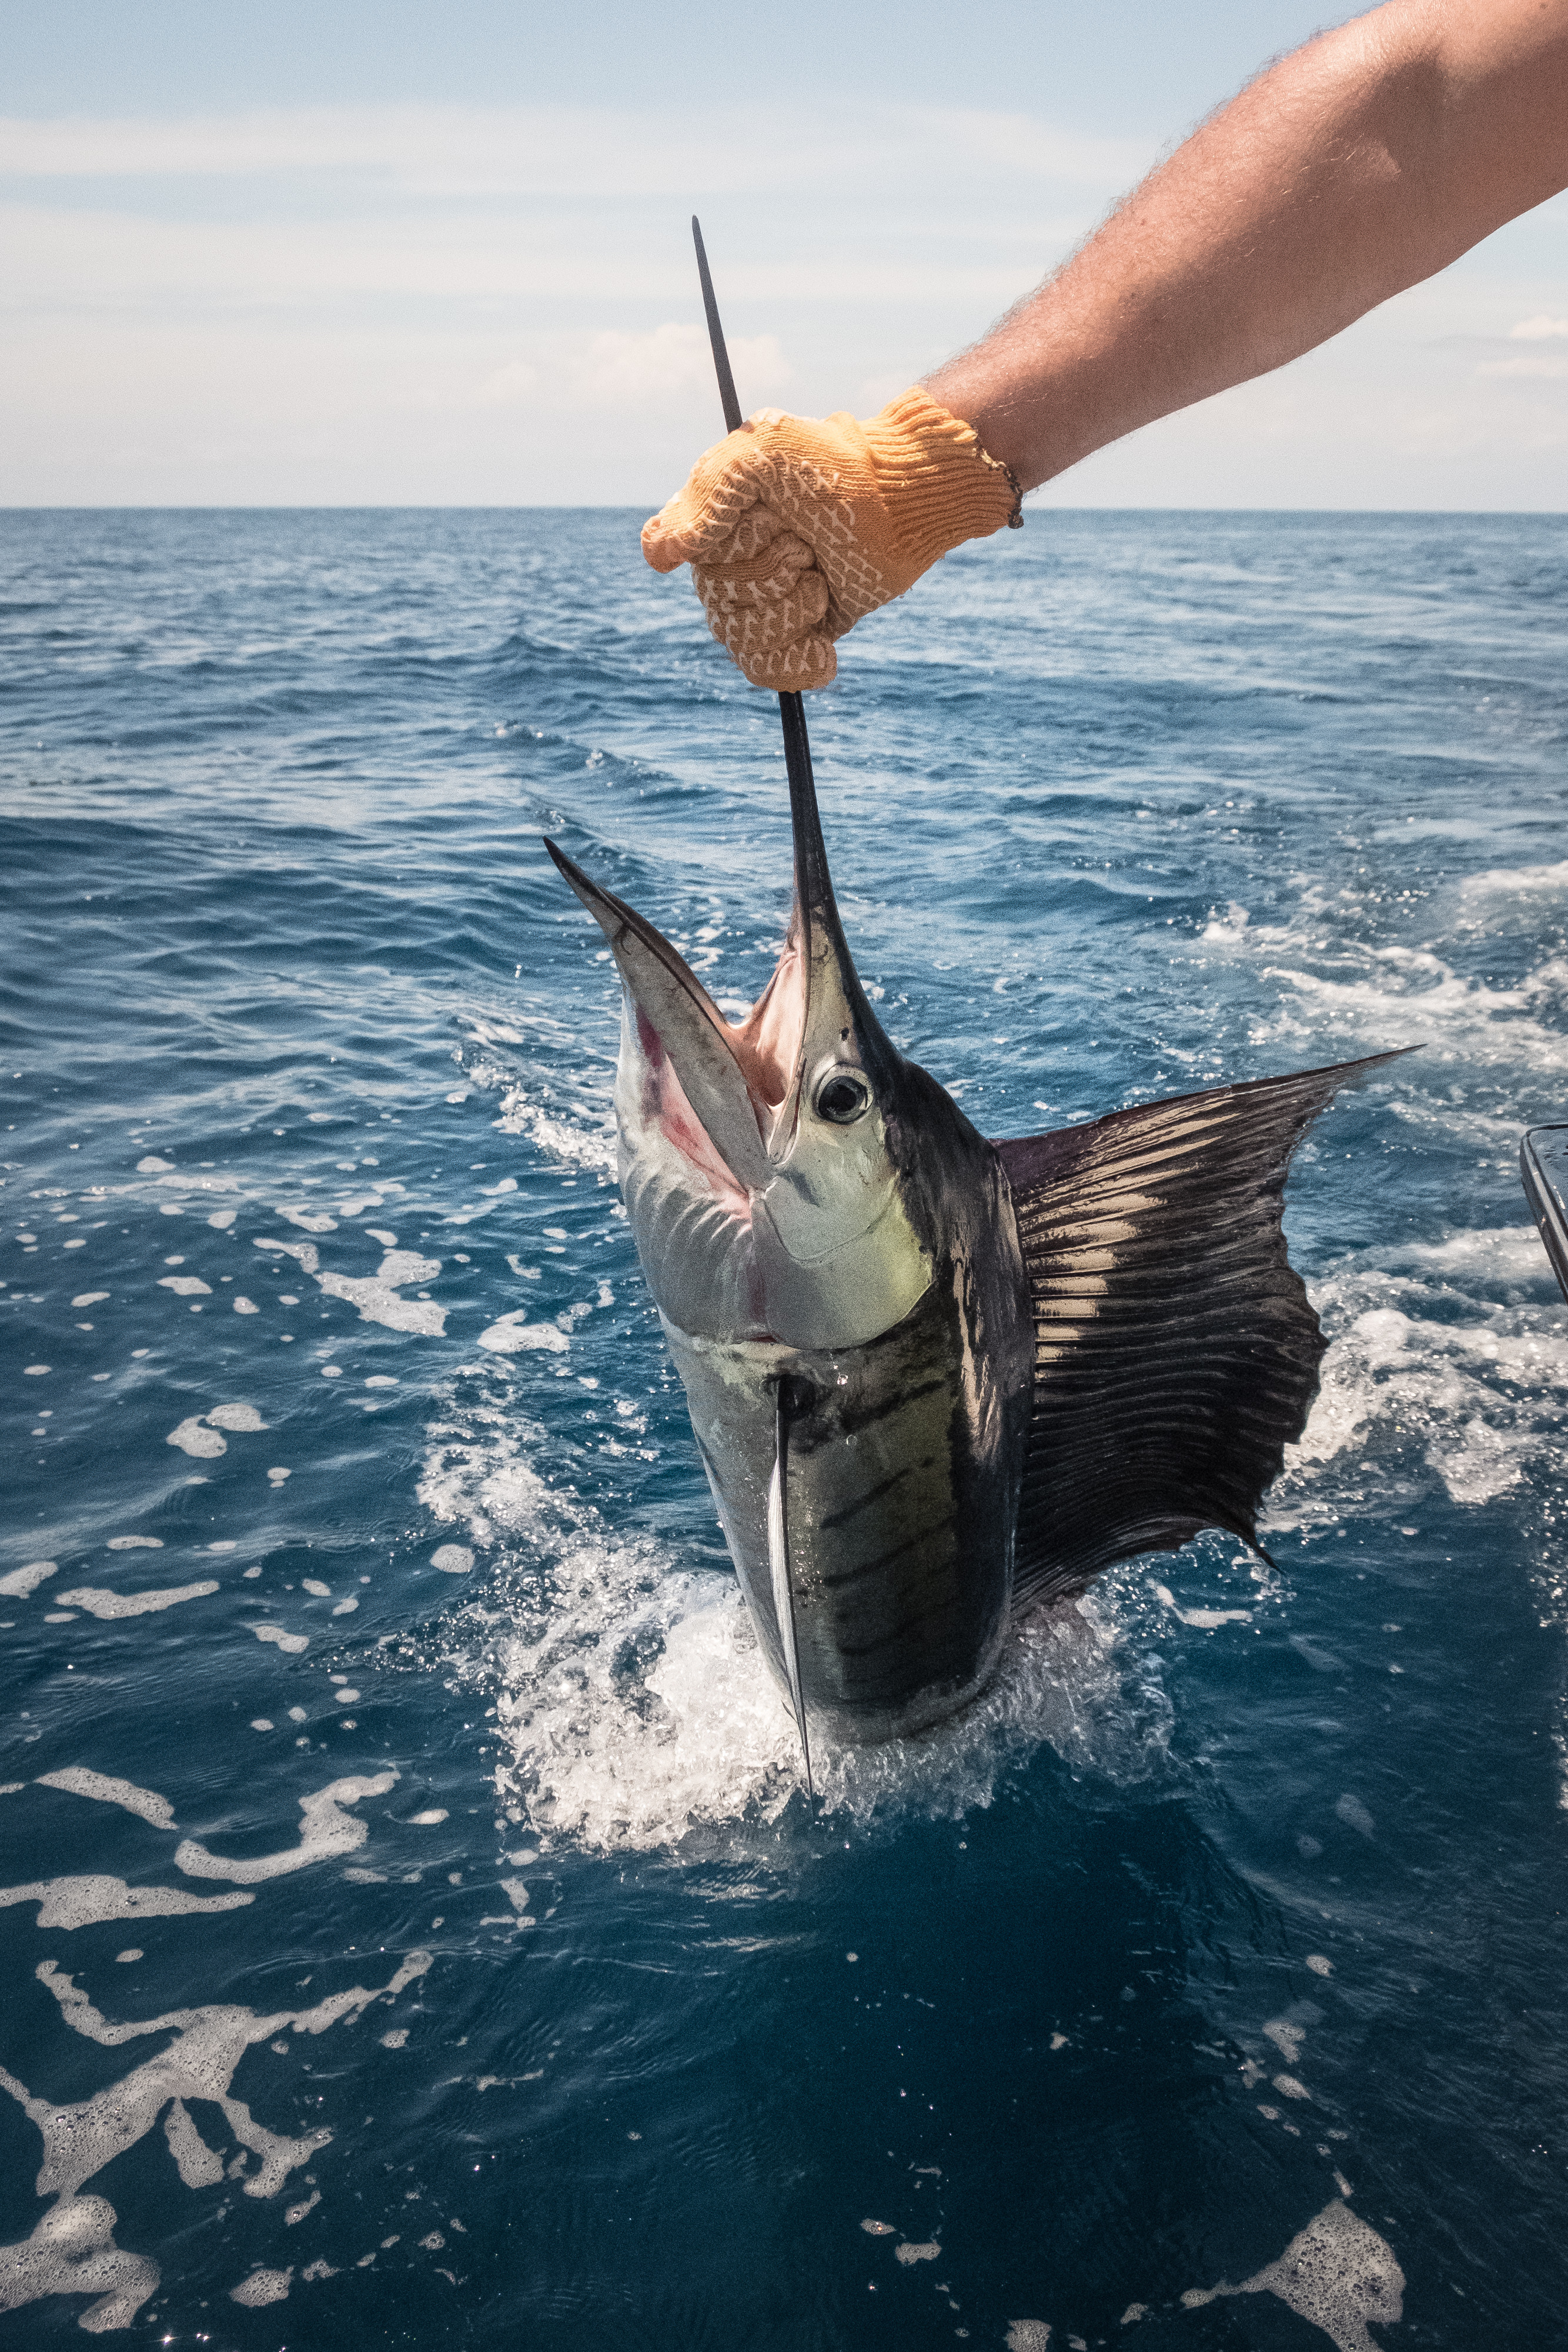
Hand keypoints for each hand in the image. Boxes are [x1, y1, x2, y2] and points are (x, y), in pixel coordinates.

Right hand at [642, 390, 1018, 689]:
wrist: (902, 504)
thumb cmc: (836, 468)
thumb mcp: (766, 452)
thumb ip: (707, 492)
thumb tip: (659, 558)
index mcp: (712, 521)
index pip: (688, 557)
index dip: (734, 547)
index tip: (775, 521)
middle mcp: (729, 563)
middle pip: (717, 603)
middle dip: (770, 579)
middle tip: (807, 549)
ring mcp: (763, 601)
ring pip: (741, 639)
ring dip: (789, 615)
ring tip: (820, 585)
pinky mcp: (796, 632)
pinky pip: (767, 671)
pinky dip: (797, 664)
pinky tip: (824, 650)